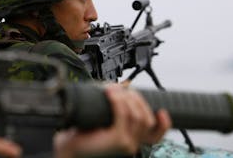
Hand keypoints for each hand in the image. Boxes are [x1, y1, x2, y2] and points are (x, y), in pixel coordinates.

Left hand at [53, 84, 170, 157]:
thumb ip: (118, 106)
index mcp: (132, 140)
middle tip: (125, 91)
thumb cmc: (85, 132)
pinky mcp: (117, 140)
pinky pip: (123, 116)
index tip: (162, 111)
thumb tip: (123, 85)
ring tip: (114, 90)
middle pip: (148, 119)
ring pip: (138, 116)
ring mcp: (126, 143)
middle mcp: (133, 144)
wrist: (68, 146)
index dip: (164, 123)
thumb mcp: (107, 117)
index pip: (156, 135)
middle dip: (138, 100)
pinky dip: (118, 101)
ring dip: (127, 98)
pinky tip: (110, 93)